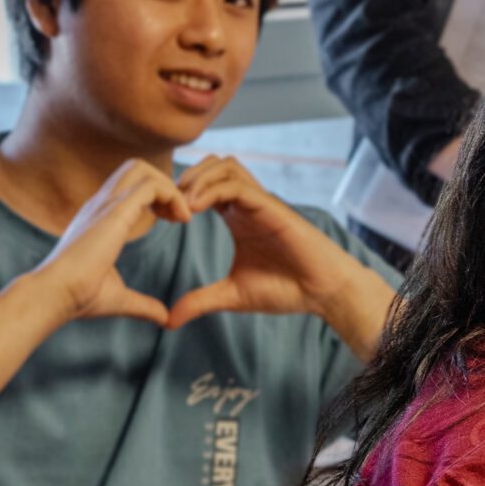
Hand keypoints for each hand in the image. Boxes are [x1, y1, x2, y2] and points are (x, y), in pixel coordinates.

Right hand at [27, 160, 190, 325]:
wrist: (54, 296)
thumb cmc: (77, 297)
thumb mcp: (118, 298)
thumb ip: (142, 304)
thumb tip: (162, 317)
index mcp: (99, 218)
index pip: (129, 185)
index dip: (157, 196)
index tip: (172, 220)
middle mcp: (101, 204)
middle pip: (136, 167)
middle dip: (166, 183)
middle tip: (179, 215)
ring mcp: (106, 205)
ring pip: (143, 168)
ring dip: (171, 187)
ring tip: (182, 216)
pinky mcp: (115, 212)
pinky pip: (151, 186)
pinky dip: (173, 195)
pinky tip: (181, 221)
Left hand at [166, 155, 370, 329]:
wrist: (322, 294)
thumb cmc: (286, 290)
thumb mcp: (232, 296)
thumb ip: (200, 302)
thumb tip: (169, 321)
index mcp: (237, 217)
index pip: (204, 185)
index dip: (178, 193)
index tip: (162, 217)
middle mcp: (248, 204)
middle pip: (212, 164)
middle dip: (185, 177)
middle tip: (168, 205)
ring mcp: (261, 203)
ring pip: (225, 165)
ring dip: (198, 177)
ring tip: (182, 205)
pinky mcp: (272, 208)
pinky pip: (238, 185)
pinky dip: (212, 190)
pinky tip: (195, 210)